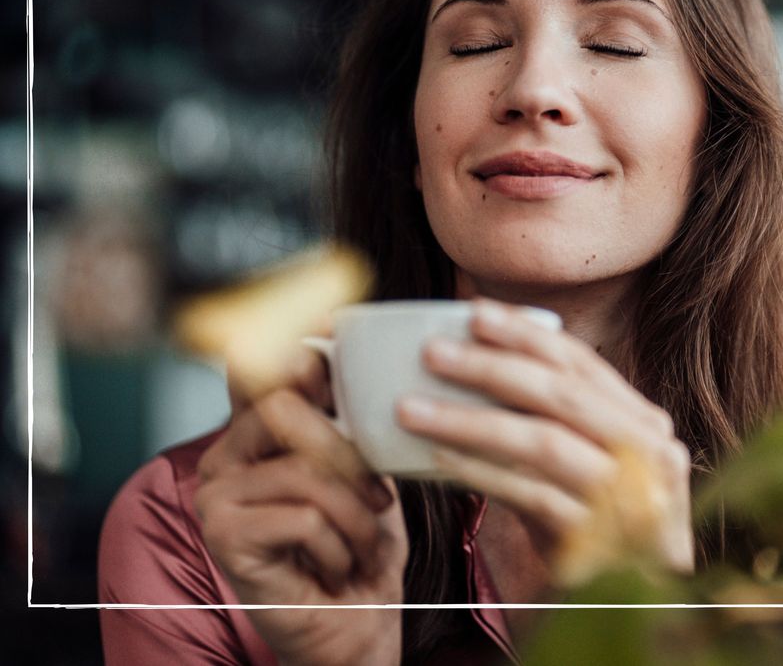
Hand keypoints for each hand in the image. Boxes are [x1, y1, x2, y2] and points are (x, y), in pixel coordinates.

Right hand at [195, 348, 407, 665]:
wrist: (357, 623)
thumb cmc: (362, 546)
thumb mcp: (367, 470)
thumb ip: (347, 418)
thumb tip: (338, 346)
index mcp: (257, 434)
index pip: (268, 371)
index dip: (303, 358)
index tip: (334, 355)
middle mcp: (225, 457)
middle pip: (285, 409)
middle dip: (350, 456)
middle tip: (379, 499)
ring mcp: (217, 496)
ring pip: (305, 472)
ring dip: (355, 516)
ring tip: (362, 546)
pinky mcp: (223, 536)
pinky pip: (303, 517)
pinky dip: (338, 546)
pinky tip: (336, 567)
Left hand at [395, 299, 693, 581]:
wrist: (627, 610)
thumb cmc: (592, 531)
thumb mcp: (580, 468)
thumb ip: (552, 420)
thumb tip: (481, 358)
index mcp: (646, 425)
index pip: (583, 365)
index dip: (527, 334)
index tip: (473, 312)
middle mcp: (652, 454)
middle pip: (563, 395)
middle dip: (492, 366)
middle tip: (433, 351)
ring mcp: (633, 499)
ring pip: (543, 441)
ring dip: (471, 418)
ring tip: (412, 407)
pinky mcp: (604, 542)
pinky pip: (531, 495)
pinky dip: (480, 473)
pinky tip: (435, 459)